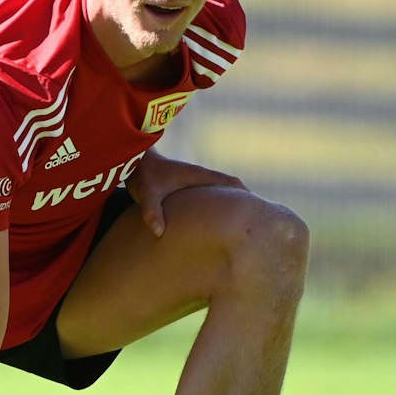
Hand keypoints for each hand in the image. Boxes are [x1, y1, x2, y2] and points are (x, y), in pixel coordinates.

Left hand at [128, 150, 245, 236]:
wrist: (135, 163)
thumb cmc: (143, 176)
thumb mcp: (146, 194)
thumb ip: (152, 211)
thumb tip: (158, 231)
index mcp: (199, 176)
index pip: (231, 182)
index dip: (246, 194)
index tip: (260, 209)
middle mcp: (201, 177)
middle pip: (231, 188)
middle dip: (243, 202)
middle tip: (256, 222)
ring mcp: (196, 182)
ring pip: (221, 192)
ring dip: (231, 205)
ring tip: (241, 226)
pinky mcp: (189, 188)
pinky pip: (210, 197)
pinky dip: (217, 207)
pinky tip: (217, 223)